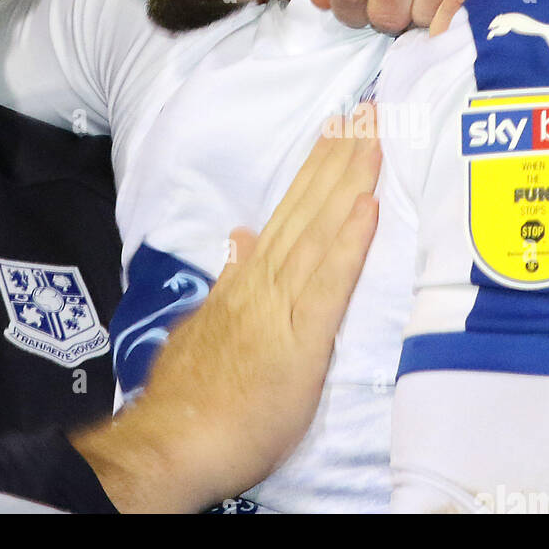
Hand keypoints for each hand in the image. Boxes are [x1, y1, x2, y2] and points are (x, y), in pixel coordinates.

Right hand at [73, 121, 379, 511]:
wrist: (176, 439)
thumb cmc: (194, 395)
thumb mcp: (208, 326)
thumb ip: (230, 279)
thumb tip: (241, 237)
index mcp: (250, 280)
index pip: (290, 212)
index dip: (317, 169)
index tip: (340, 130)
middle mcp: (265, 281)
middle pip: (308, 207)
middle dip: (338, 156)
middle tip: (368, 109)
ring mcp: (281, 305)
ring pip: (320, 230)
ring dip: (348, 180)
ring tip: (372, 136)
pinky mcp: (300, 338)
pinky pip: (329, 282)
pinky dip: (349, 242)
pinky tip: (367, 206)